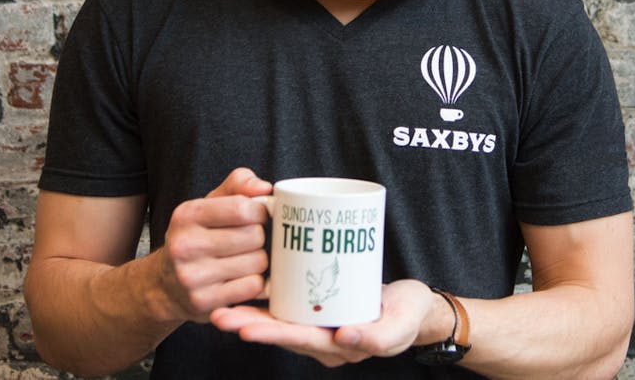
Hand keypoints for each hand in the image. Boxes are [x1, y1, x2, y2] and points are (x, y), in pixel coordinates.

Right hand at [153, 167, 272, 322]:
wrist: (164, 284)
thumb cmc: (196, 237)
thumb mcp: (209, 204)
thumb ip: (238, 185)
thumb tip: (264, 188)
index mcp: (187, 215)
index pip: (243, 208)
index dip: (260, 211)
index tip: (258, 216)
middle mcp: (185, 245)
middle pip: (254, 236)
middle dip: (260, 236)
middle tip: (250, 240)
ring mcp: (192, 277)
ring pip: (257, 262)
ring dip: (260, 260)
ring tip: (246, 258)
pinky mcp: (204, 302)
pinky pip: (253, 287)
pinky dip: (255, 282)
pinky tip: (243, 277)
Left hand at [210, 279, 437, 367]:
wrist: (414, 306)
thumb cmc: (408, 316)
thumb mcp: (399, 326)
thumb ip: (375, 337)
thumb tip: (343, 339)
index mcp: (339, 348)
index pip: (299, 340)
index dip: (272, 333)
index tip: (245, 327)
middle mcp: (323, 341)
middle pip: (281, 332)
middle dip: (249, 324)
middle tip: (219, 315)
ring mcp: (319, 325)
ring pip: (280, 320)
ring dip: (251, 313)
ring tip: (221, 305)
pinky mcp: (319, 308)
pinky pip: (289, 307)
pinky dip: (267, 299)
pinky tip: (248, 287)